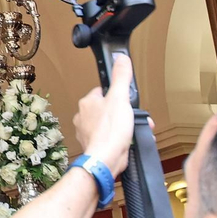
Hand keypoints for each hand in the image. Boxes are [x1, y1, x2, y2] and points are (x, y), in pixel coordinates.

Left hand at [73, 53, 135, 174]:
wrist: (106, 159)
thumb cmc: (110, 130)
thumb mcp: (120, 98)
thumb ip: (121, 77)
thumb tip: (121, 58)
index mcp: (87, 103)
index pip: (102, 92)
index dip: (117, 95)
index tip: (126, 101)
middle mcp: (83, 117)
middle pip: (107, 109)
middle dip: (123, 114)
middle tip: (132, 118)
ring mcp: (87, 132)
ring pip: (109, 125)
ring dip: (123, 127)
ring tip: (132, 131)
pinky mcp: (94, 145)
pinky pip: (109, 138)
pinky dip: (119, 140)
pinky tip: (128, 142)